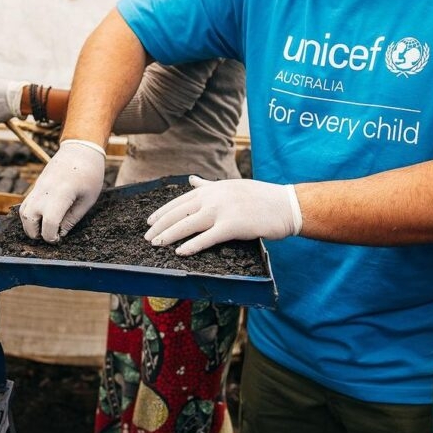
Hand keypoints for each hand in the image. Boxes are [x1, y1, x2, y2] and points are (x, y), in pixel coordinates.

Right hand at [19, 139, 105, 241]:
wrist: (80, 149)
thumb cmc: (90, 174)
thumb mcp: (88, 199)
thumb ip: (73, 218)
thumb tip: (61, 233)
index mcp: (61, 194)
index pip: (49, 223)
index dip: (52, 236)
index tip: (60, 238)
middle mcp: (45, 191)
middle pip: (29, 219)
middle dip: (37, 234)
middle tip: (51, 236)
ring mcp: (38, 187)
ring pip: (23, 213)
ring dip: (30, 225)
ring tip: (44, 229)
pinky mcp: (36, 185)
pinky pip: (26, 204)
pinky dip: (30, 215)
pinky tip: (43, 218)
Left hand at [143, 175, 302, 255]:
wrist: (285, 205)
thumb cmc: (260, 197)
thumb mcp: (231, 186)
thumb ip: (209, 185)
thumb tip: (192, 180)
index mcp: (212, 189)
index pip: (180, 201)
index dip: (162, 212)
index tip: (150, 222)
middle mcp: (213, 197)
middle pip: (179, 213)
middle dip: (160, 226)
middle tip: (147, 237)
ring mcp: (222, 211)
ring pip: (188, 224)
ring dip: (169, 235)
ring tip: (156, 244)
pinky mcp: (233, 226)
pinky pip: (207, 237)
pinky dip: (192, 245)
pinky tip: (180, 252)